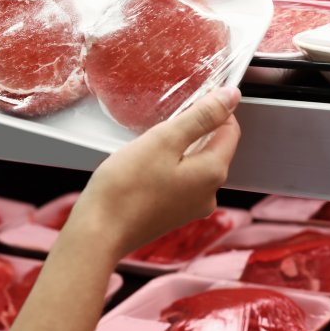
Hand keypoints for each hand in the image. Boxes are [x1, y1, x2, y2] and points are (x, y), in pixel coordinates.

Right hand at [65, 87, 241, 260]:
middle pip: (212, 148)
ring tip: (148, 147)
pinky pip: (179, 181)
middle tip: (160, 125)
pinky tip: (144, 168)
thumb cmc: (125, 187)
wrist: (98, 232)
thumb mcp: (164, 140)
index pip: (230, 130)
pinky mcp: (173, 215)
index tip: (189, 101)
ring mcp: (191, 207)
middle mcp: (209, 194)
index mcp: (213, 173)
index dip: (214, 110)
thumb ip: (201, 116)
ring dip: (177, 150)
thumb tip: (231, 97)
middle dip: (192, 131)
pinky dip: (167, 168)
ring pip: (194, 165)